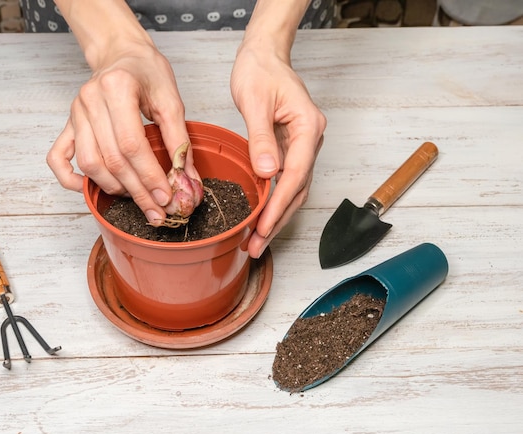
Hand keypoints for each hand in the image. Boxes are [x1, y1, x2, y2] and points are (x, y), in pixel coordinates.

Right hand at [46, 4, 192, 225]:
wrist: (121, 54)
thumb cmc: (146, 72)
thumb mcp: (170, 99)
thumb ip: (179, 139)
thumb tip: (187, 178)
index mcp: (117, 88)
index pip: (131, 144)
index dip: (149, 176)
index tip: (166, 197)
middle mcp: (90, 100)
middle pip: (112, 159)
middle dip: (137, 191)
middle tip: (156, 210)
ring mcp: (75, 113)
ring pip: (89, 164)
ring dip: (114, 188)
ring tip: (137, 198)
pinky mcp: (68, 124)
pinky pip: (58, 157)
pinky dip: (71, 178)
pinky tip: (90, 189)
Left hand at [231, 38, 326, 258]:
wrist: (264, 56)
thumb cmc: (259, 71)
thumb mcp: (254, 101)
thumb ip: (261, 138)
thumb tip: (268, 173)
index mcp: (308, 127)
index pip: (295, 175)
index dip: (278, 205)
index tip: (263, 227)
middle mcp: (311, 139)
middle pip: (298, 189)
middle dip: (278, 220)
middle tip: (257, 245)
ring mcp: (304, 145)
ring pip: (295, 189)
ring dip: (277, 216)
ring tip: (258, 240)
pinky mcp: (292, 148)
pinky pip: (287, 180)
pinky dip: (274, 200)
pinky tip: (261, 216)